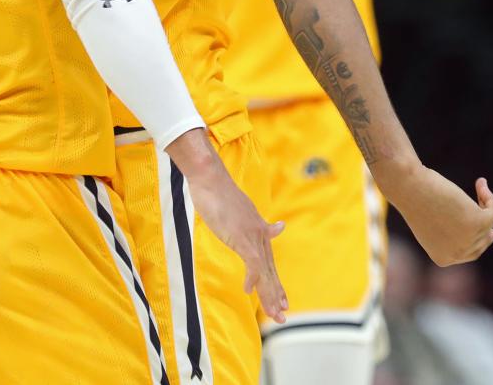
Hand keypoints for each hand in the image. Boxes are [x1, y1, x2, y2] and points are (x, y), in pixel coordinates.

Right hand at [187, 168, 287, 321]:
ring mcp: (252, 235)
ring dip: (269, 294)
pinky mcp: (242, 236)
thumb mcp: (239, 210)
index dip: (274, 282)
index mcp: (257, 229)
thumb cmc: (218, 191)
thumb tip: (276, 226)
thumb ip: (254, 223)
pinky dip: (252, 278)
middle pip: (270, 269)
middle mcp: (258, 233)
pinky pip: (252, 262)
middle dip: (275, 293)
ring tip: (274, 313)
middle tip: (282, 315)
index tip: (281, 300)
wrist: (210, 177)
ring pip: (264, 271)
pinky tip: (248, 291)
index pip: (268, 261)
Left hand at [387, 168, 492, 266]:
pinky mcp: (478, 223)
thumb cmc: (413, 199)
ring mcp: (469, 241)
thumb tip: (473, 227)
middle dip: (487, 229)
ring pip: (487, 223)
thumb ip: (448, 230)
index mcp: (442, 258)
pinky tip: (480, 183)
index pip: (467, 253)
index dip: (479, 241)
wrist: (408, 187)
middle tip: (491, 216)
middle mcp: (458, 254)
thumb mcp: (431, 221)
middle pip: (481, 242)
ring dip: (485, 203)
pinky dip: (489, 197)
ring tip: (479, 185)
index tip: (491, 231)